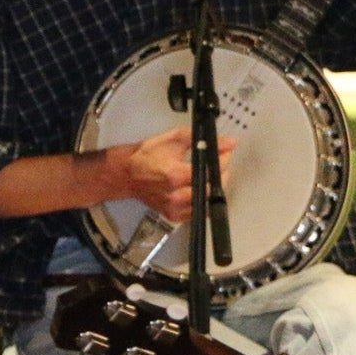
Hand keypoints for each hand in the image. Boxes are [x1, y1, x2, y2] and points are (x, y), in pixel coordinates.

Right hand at [122, 128, 236, 222]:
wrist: (127, 173)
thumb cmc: (145, 156)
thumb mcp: (172, 138)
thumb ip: (200, 139)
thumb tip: (228, 142)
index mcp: (174, 175)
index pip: (210, 172)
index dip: (224, 161)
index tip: (225, 152)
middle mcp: (175, 195)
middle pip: (212, 189)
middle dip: (221, 173)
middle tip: (219, 162)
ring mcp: (174, 208)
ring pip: (207, 202)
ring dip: (213, 186)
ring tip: (208, 174)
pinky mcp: (173, 216)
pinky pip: (198, 211)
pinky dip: (202, 199)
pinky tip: (198, 187)